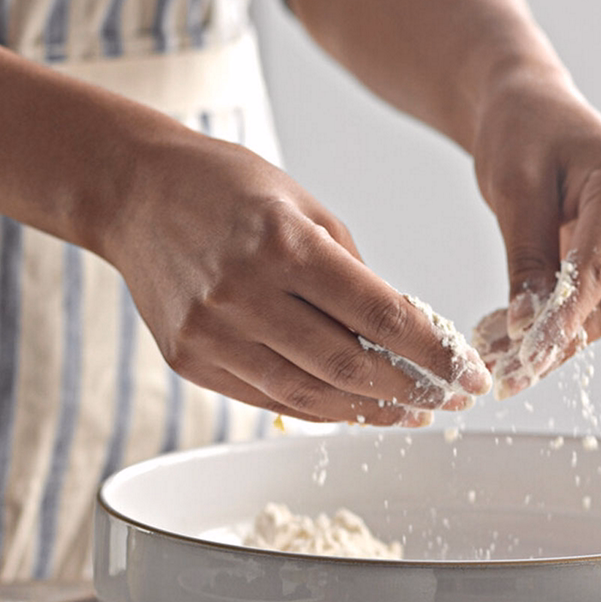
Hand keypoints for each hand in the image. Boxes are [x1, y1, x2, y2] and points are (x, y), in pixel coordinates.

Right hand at [99, 122, 489, 424]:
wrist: (130, 191)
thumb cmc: (225, 187)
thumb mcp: (303, 205)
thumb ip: (353, 270)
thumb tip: (402, 332)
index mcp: (285, 244)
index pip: (379, 316)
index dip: (434, 354)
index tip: (470, 376)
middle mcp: (246, 293)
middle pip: (349, 366)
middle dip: (410, 392)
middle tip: (447, 403)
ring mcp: (213, 333)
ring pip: (309, 395)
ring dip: (368, 412)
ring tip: (408, 414)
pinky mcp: (190, 359)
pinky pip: (268, 399)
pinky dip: (316, 409)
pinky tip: (352, 410)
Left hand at [469, 63, 600, 395]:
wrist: (534, 110)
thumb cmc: (522, 135)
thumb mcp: (514, 191)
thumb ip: (526, 259)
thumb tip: (526, 327)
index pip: (599, 269)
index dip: (565, 321)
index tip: (530, 360)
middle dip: (559, 343)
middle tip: (507, 379)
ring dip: (558, 340)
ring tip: (502, 364)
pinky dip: (561, 323)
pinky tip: (516, 342)